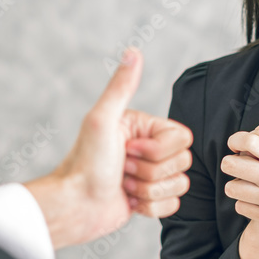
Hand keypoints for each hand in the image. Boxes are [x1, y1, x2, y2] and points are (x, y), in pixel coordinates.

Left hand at [25, 48, 192, 248]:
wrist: (75, 205)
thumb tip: (133, 52)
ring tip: (123, 184)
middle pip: (183, 162)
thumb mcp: (102, 119)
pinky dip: (149, 207)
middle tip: (122, 168)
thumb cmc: (85, 163)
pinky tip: (127, 199)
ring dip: (148, 190)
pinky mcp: (149, 198)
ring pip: (180, 185)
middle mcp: (148, 148)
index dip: (158, 150)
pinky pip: (172, 205)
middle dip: (150, 171)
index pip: (182, 138)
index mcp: (143, 127)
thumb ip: (121, 87)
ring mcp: (150, 174)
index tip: (128, 150)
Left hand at [222, 130, 258, 258]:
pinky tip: (258, 204)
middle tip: (237, 169)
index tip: (236, 148)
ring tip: (249, 188)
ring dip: (237, 188)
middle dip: (230, 165)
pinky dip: (246, 205)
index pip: (249, 141)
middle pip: (229, 164)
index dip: (236, 142)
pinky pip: (240, 206)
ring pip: (231, 187)